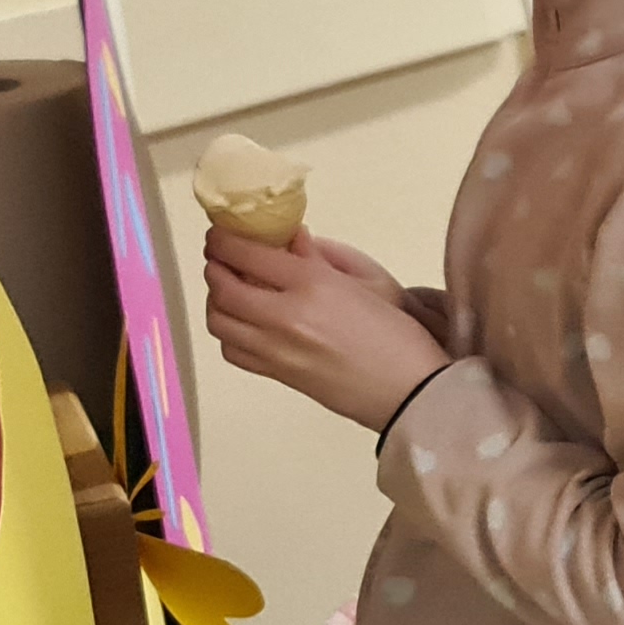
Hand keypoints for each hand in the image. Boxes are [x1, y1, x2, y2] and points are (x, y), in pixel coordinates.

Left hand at [204, 223, 449, 429]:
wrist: (409, 391)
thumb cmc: (398, 335)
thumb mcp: (368, 282)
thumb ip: (322, 257)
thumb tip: (290, 240)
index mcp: (312, 285)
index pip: (246, 255)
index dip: (223, 240)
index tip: (220, 233)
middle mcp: (285, 317)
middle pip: (223, 288)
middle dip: (214, 267)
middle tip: (220, 256)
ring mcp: (276, 350)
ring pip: (219, 321)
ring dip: (216, 300)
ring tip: (230, 288)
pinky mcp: (277, 374)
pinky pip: (232, 350)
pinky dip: (228, 331)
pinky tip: (244, 322)